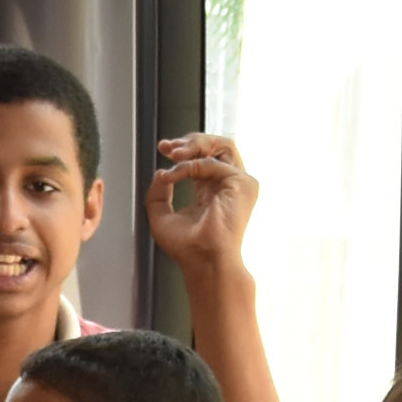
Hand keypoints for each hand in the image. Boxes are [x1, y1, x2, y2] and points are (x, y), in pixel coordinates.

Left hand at [148, 132, 261, 280]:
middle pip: (217, 145)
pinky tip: (174, 175)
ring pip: (223, 144)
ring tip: (174, 154)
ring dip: (195, 144)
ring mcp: (239, 183)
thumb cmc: (187, 248)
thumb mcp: (161, 216)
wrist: (203, 260)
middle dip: (190, 140)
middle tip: (169, 148)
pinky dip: (188, 166)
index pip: (204, 158)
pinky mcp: (242, 183)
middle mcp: (228, 185)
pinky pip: (211, 163)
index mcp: (212, 191)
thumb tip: (161, 172)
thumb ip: (158, 192)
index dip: (184, 148)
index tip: (164, 148)